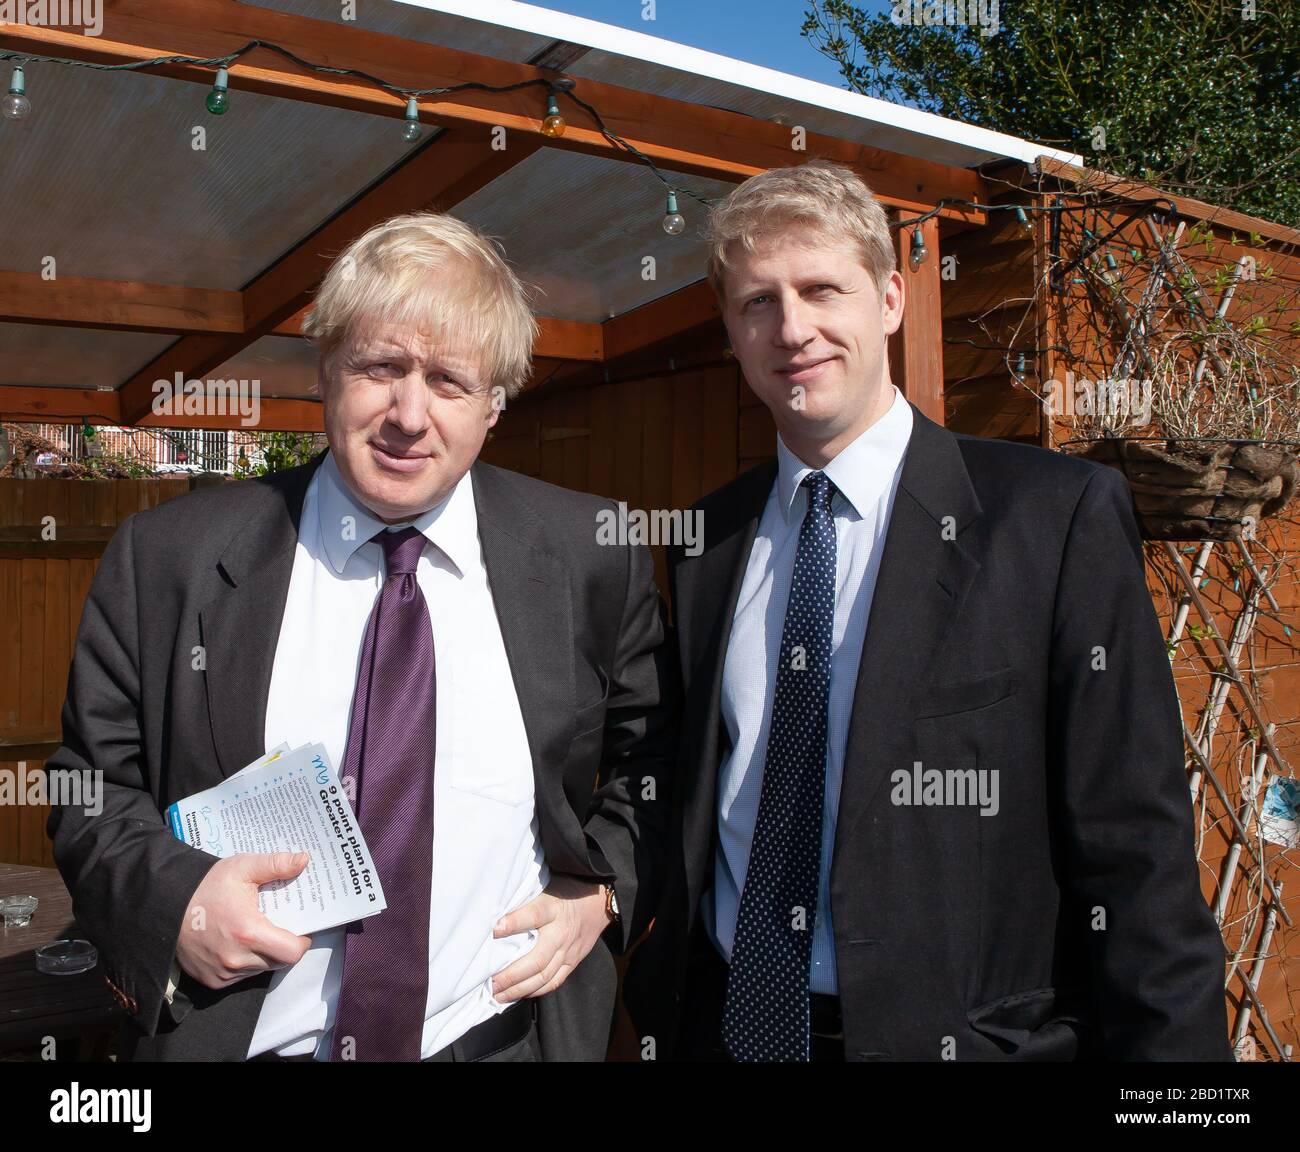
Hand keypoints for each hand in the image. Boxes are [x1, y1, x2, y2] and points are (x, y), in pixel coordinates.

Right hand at [174, 851, 313, 989]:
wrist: (166, 906)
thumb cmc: (207, 886)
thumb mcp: (242, 868)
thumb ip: (276, 864)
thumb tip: (304, 860)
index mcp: (248, 932)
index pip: (292, 952)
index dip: (301, 941)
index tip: (300, 929)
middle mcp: (237, 959)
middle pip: (278, 962)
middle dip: (284, 946)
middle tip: (279, 927)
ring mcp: (223, 974)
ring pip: (260, 970)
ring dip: (265, 955)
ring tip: (257, 933)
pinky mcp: (212, 981)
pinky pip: (240, 977)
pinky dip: (245, 963)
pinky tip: (238, 944)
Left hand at [490, 875, 610, 1001]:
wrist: (600, 901)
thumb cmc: (567, 890)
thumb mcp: (547, 885)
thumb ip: (525, 899)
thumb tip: (495, 910)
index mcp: (553, 908)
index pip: (532, 916)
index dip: (512, 924)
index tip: (492, 931)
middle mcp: (561, 932)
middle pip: (537, 959)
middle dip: (511, 974)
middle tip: (491, 982)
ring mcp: (569, 950)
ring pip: (544, 976)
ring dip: (519, 989)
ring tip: (499, 995)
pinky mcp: (573, 961)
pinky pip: (555, 981)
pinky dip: (536, 991)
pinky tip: (519, 994)